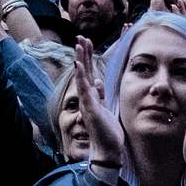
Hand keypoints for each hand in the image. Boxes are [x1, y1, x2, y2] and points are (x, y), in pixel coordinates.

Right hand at [71, 36, 124, 178]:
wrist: (107, 148)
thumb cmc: (106, 129)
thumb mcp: (106, 107)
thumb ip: (101, 94)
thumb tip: (99, 81)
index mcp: (92, 95)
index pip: (89, 71)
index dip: (87, 56)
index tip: (87, 42)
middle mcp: (87, 96)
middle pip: (84, 70)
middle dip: (83, 53)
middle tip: (81, 37)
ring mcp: (87, 101)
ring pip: (82, 76)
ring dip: (80, 60)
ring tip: (78, 45)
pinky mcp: (90, 108)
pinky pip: (84, 89)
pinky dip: (81, 76)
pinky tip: (78, 65)